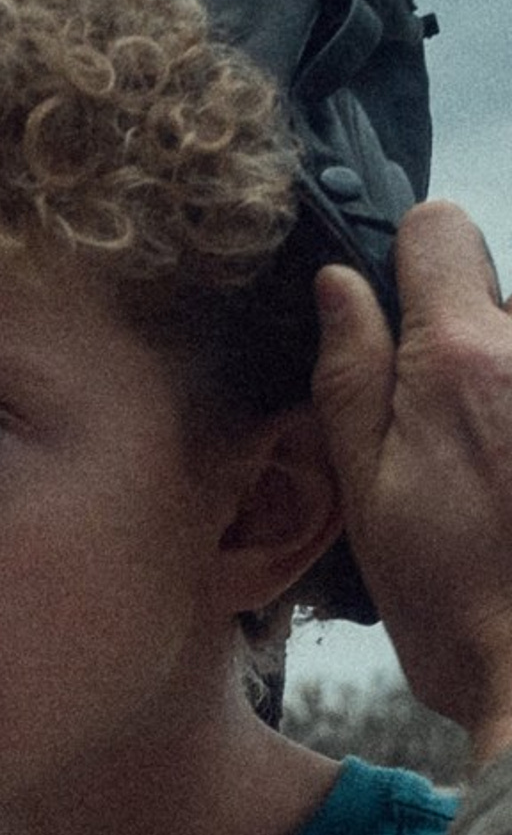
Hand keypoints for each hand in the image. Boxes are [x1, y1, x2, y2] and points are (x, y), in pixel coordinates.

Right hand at [314, 203, 511, 766]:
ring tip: (493, 485)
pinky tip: (509, 494)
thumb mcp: (367, 495)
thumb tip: (340, 288)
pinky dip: (511, 430)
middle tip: (441, 443)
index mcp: (465, 359)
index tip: (393, 320)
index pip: (439, 230)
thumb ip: (351, 379)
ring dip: (500, 399)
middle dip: (460, 346)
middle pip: (493, 295)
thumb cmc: (455, 604)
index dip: (406, 264)